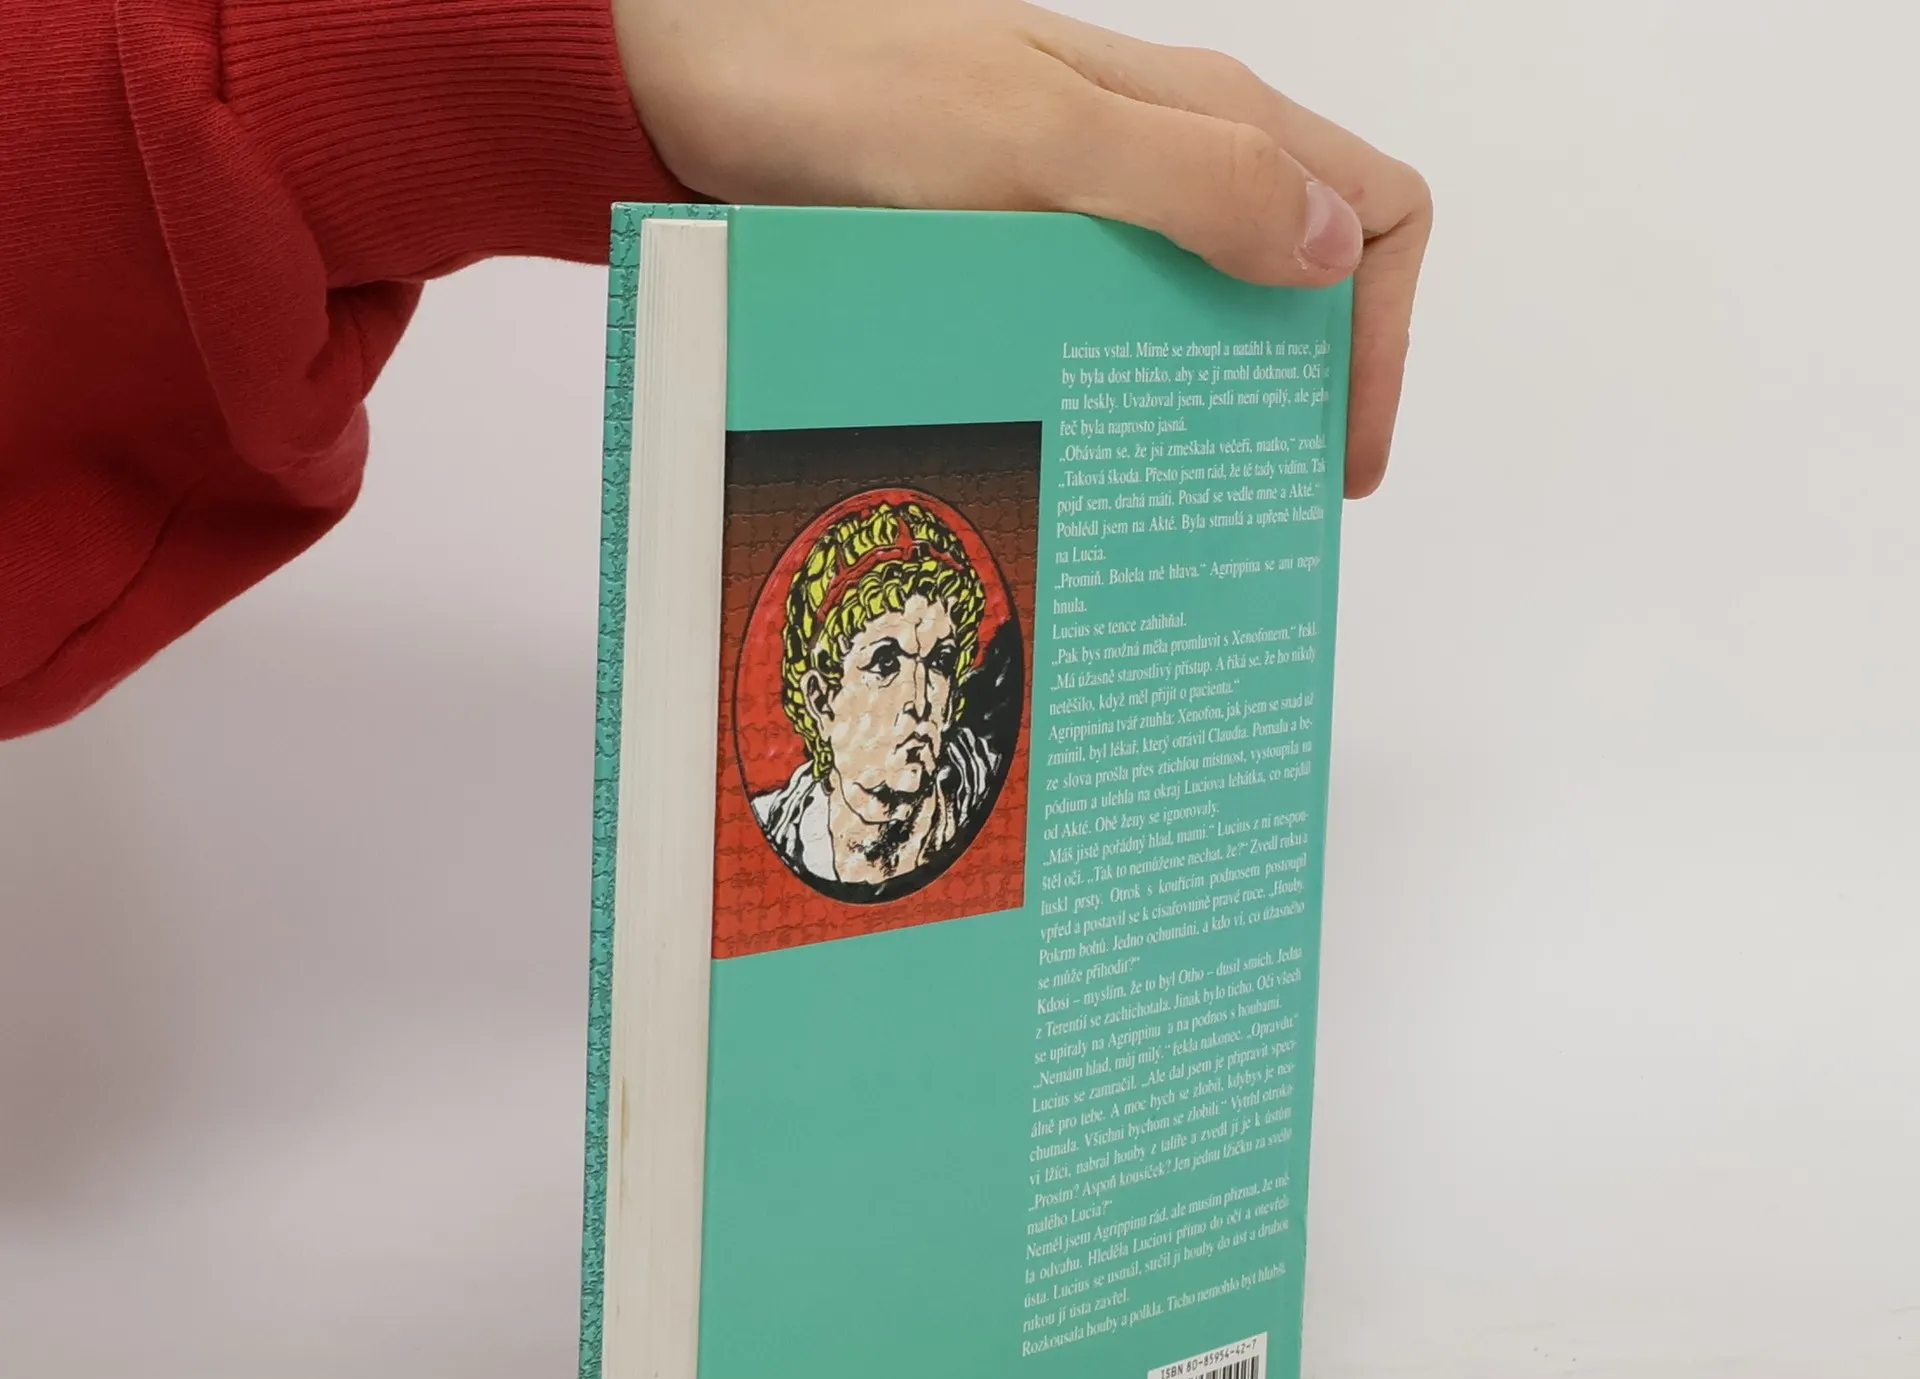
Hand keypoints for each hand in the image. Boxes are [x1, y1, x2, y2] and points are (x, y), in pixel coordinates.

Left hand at [612, 0, 1429, 495]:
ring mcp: (1085, 208)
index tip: (1334, 448)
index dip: (1379, 333)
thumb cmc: (851, 86)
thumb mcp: (1038, 137)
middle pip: (1296, 279)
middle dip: (1297, 389)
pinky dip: (1116, 394)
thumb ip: (1190, 183)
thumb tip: (1331, 253)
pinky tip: (1079, 453)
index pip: (1377, 211)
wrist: (697, 75)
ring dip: (1202, 405)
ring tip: (1164, 501)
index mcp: (1200, 117)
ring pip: (1199, 316)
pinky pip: (1104, 331)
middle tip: (1249, 500)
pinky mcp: (1012, 252)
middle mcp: (1161, 159)